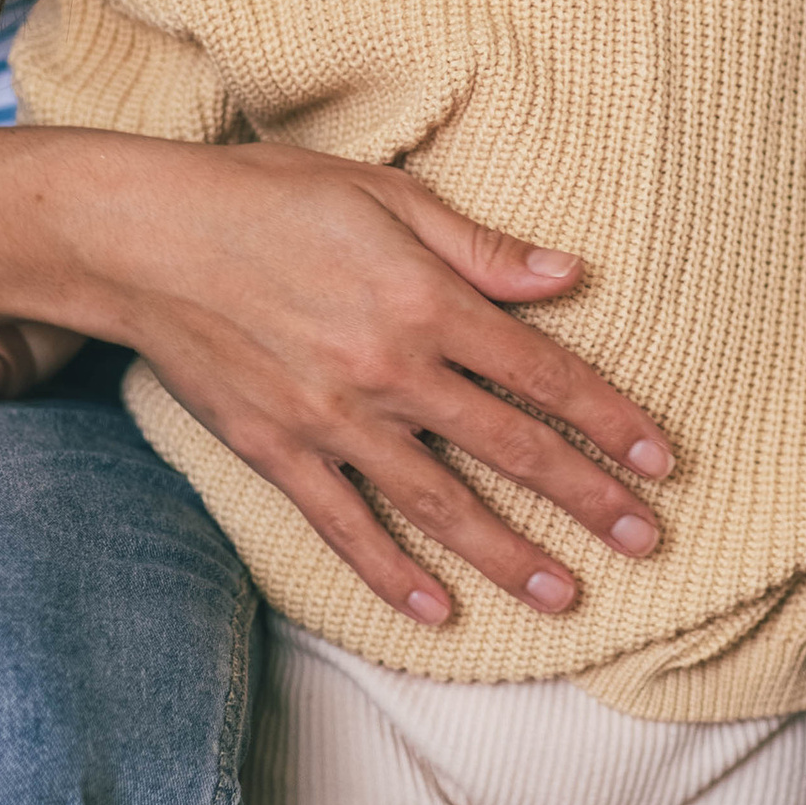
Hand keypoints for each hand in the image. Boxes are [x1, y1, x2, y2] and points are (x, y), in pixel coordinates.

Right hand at [64, 140, 671, 626]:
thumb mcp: (383, 194)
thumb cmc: (268, 196)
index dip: (608, 420)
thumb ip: (480, 247)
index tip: (660, 461)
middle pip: (509, 447)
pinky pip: (345, 525)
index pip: (542, 373)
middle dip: (585, 498)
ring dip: (506, 554)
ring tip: (564, 595)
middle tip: (645, 541)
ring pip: (439, 502)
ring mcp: (332, 419)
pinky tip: (435, 610)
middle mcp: (389, 370)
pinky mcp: (278, 449)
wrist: (145, 237)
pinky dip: (391, 572)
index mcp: (425, 300)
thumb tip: (571, 276)